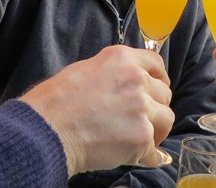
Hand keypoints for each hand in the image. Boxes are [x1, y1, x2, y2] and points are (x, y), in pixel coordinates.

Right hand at [21, 46, 173, 174]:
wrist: (48, 129)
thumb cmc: (55, 101)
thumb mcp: (84, 70)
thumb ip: (111, 74)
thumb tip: (123, 85)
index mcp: (121, 59)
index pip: (155, 63)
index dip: (158, 78)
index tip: (156, 88)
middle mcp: (136, 79)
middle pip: (164, 93)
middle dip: (155, 106)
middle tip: (140, 118)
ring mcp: (142, 109)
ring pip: (166, 119)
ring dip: (155, 129)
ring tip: (137, 138)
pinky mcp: (141, 137)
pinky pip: (155, 149)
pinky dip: (147, 155)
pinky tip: (137, 156)